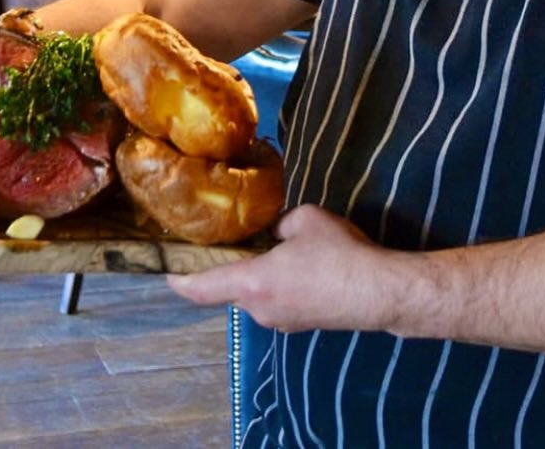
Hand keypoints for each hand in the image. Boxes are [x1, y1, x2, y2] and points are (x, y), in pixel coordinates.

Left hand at [167, 204, 394, 332]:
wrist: (377, 291)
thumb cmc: (337, 253)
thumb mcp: (303, 219)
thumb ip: (278, 225)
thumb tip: (275, 234)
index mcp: (251, 283)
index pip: (202, 288)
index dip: (180, 281)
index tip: (167, 274)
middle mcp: (259, 310)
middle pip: (231, 290)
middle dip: (230, 270)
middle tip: (233, 244)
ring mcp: (281, 322)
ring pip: (257, 296)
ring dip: (259, 278)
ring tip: (277, 252)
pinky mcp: (301, 325)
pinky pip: (278, 302)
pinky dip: (279, 287)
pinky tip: (302, 269)